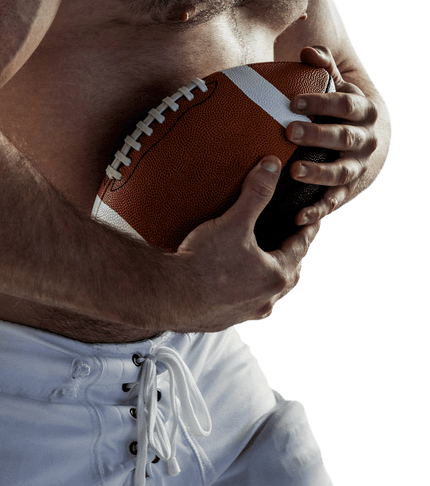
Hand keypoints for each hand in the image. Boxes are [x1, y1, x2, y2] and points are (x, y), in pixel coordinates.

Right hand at [175, 156, 320, 330]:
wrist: (170, 296)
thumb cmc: (204, 261)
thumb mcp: (234, 222)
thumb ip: (256, 193)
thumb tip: (272, 166)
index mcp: (276, 275)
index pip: (301, 247)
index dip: (307, 230)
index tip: (313, 220)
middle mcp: (267, 298)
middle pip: (290, 273)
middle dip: (293, 254)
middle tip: (292, 239)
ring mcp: (248, 312)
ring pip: (271, 292)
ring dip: (272, 275)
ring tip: (266, 260)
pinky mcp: (228, 319)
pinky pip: (248, 303)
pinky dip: (250, 289)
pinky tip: (239, 281)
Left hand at [286, 46, 378, 225]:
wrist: (361, 137)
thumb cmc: (336, 105)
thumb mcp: (335, 83)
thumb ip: (322, 65)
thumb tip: (308, 52)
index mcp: (363, 110)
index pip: (345, 105)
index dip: (322, 102)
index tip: (293, 102)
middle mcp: (365, 140)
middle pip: (344, 138)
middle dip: (317, 135)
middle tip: (289, 132)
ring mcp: (357, 166)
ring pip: (341, 172)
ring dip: (318, 173)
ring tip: (294, 171)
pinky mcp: (346, 190)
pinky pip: (333, 201)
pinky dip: (318, 211)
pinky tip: (299, 217)